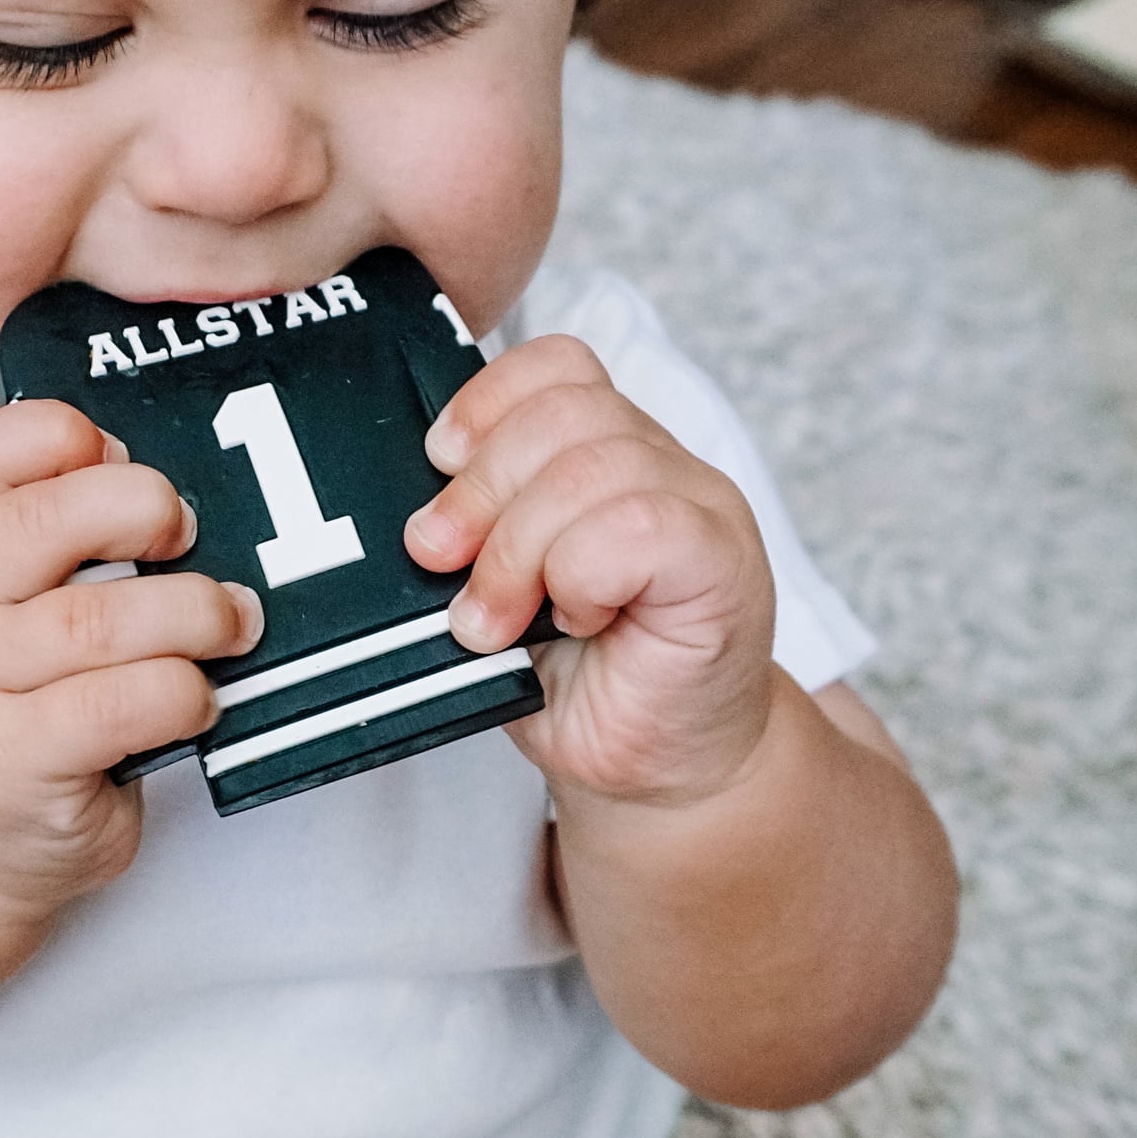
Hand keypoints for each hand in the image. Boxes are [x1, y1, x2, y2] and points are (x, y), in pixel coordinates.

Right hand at [0, 400, 261, 919]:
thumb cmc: (14, 711)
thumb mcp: (10, 613)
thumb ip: (65, 546)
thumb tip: (178, 490)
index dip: (56, 434)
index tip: (121, 451)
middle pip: (37, 524)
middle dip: (138, 509)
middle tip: (191, 532)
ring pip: (94, 621)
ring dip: (190, 613)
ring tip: (232, 624)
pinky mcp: (13, 763)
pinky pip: (117, 707)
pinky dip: (179, 694)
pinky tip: (199, 701)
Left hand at [403, 335, 775, 806]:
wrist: (661, 771)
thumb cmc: (578, 683)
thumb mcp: (496, 595)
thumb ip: (468, 539)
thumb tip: (411, 517)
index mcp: (605, 453)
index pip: (556, 366)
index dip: (485, 404)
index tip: (435, 467)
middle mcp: (660, 465)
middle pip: (563, 410)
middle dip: (480, 490)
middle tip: (442, 565)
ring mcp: (702, 506)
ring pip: (592, 465)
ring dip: (520, 548)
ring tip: (500, 618)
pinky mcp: (725, 561)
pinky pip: (641, 524)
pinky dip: (583, 574)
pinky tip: (580, 618)